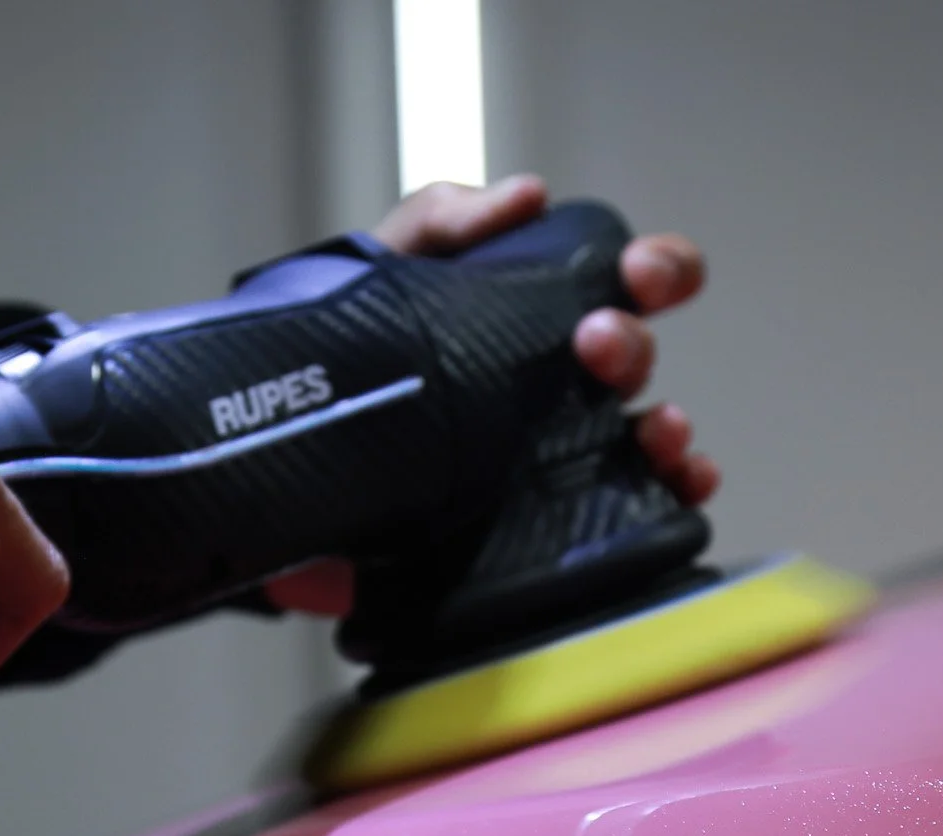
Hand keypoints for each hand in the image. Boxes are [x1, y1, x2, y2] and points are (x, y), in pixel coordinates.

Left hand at [266, 174, 715, 614]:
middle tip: (594, 344)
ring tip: (652, 431)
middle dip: (630, 348)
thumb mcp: (376, 270)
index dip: (657, 271)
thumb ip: (439, 219)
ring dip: (665, 432)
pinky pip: (616, 520)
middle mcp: (552, 390)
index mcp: (532, 321)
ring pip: (638, 444)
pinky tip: (670, 492)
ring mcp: (546, 462)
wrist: (272, 471)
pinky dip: (663, 503)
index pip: (621, 286)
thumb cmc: (333, 360)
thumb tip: (527, 194)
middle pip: (629, 363)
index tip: (641, 275)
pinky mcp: (527, 532)